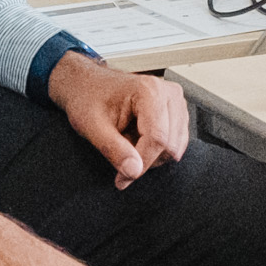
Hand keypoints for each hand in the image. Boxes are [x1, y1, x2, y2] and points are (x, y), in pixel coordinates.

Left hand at [48, 50, 191, 183]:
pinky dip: (157, 151)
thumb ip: (114, 150)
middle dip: (145, 161)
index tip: (122, 180)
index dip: (141, 164)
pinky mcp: (178, 112)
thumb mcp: (92, 127)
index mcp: (149, 91)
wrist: (88, 86)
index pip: (158, 138)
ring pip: (174, 148)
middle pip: (169, 145)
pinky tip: (138, 141)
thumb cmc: (88, 100)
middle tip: (121, 159)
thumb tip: (134, 172)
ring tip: (127, 143)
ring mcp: (177, 102)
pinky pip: (176, 144)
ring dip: (151, 156)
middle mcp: (169, 93)